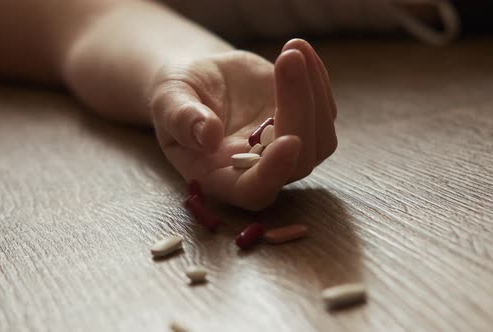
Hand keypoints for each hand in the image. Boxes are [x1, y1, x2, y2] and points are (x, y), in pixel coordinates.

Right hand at [150, 39, 336, 209]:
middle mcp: (260, 171)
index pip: (254, 190)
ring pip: (320, 139)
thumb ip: (182, 119)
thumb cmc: (177, 96)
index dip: (274, 173)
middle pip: (299, 162)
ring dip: (313, 92)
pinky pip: (325, 109)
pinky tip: (297, 48)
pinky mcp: (303, 123)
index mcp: (221, 177)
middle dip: (299, 111)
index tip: (288, 142)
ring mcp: (285, 150)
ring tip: (291, 50)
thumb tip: (209, 136)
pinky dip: (317, 78)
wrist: (199, 81)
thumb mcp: (167, 100)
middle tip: (287, 61)